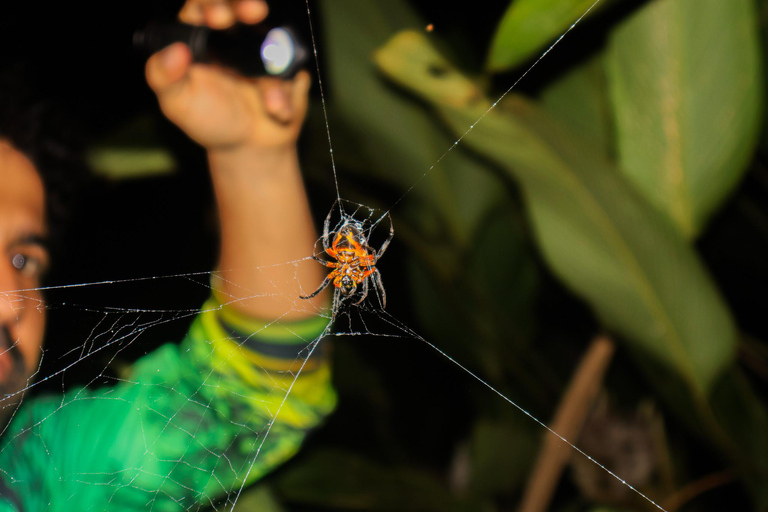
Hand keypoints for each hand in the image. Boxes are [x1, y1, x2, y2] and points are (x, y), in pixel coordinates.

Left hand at [145, 0, 310, 151]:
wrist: (250, 149)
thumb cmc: (210, 123)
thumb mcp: (178, 104)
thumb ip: (163, 77)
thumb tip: (174, 51)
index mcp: (199, 40)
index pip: (201, 7)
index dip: (210, 4)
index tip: (218, 17)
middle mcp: (231, 39)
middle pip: (237, 5)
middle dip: (245, 5)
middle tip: (254, 12)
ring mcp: (261, 50)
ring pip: (271, 37)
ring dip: (272, 73)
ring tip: (269, 104)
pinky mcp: (286, 65)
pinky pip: (292, 67)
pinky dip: (286, 92)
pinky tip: (276, 111)